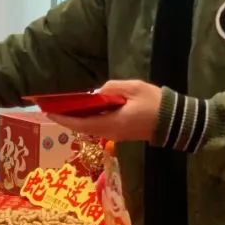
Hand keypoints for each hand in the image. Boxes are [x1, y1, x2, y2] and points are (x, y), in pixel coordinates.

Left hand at [46, 80, 161, 142]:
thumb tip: (97, 92)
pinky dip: (86, 119)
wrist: (176, 121)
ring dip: (75, 119)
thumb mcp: (133, 89)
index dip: (63, 117)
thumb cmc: (155, 103)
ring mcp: (115, 135)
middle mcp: (110, 133)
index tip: (48, 110)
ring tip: (62, 107)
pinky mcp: (120, 133)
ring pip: (89, 128)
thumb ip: (111, 88)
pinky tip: (82, 110)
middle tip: (50, 107)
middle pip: (82, 127)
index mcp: (111, 123)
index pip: (80, 123)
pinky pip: (98, 126)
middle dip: (65, 118)